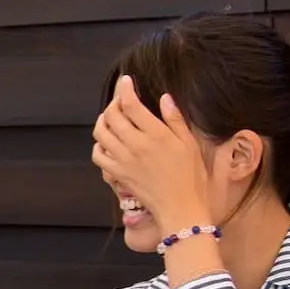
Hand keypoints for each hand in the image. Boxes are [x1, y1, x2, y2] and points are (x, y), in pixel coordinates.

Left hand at [90, 75, 213, 231]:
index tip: (126, 81)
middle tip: (120, 100)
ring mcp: (123, 160)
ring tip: (111, 118)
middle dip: (113, 103)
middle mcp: (136, 145)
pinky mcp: (117, 174)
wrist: (181, 207)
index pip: (131, 104)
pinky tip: (107, 142)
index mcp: (156, 134)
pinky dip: (98, 145)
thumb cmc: (191, 176)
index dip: (124, 89)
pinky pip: (98, 155)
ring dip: (103, 121)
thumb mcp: (190, 143)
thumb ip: (175, 119)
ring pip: (100, 133)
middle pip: (111, 115)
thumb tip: (164, 98)